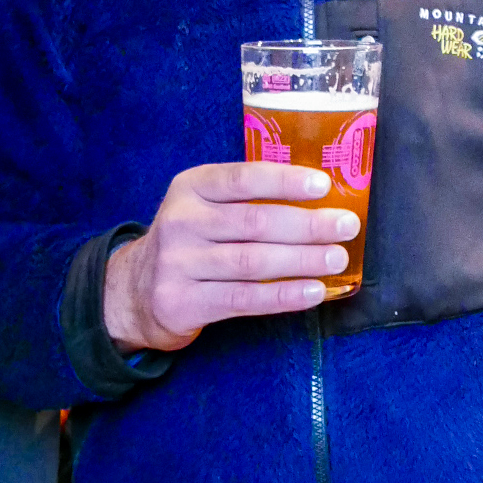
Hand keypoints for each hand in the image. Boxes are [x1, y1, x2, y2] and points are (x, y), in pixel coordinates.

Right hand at [102, 162, 359, 352]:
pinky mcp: (183, 303)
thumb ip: (248, 197)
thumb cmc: (192, 239)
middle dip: (307, 224)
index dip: (285, 181)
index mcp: (191, 187)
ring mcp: (178, 264)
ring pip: (253, 263)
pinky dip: (283, 296)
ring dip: (302, 260)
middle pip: (255, 222)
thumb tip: (319, 197)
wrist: (135, 291)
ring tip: (337, 258)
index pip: (243, 178)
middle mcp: (181, 222)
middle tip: (347, 226)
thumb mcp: (205, 205)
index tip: (324, 186)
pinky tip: (314, 291)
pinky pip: (244, 300)